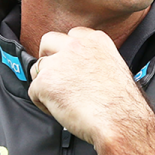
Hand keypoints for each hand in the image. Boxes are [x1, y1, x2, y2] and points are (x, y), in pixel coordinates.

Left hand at [28, 27, 152, 145]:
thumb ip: (95, 61)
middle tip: (55, 75)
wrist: (118, 119)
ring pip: (38, 68)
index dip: (67, 49)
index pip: (73, 34)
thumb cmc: (121, 103)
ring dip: (45, 83)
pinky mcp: (45, 81)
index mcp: (96, 41)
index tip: (69, 61)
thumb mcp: (115, 68)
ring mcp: (58, 62)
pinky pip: (34, 92)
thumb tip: (82, 69)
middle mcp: (76, 46)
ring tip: (61, 100)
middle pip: (48, 41)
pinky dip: (43, 103)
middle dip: (48, 56)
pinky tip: (60, 110)